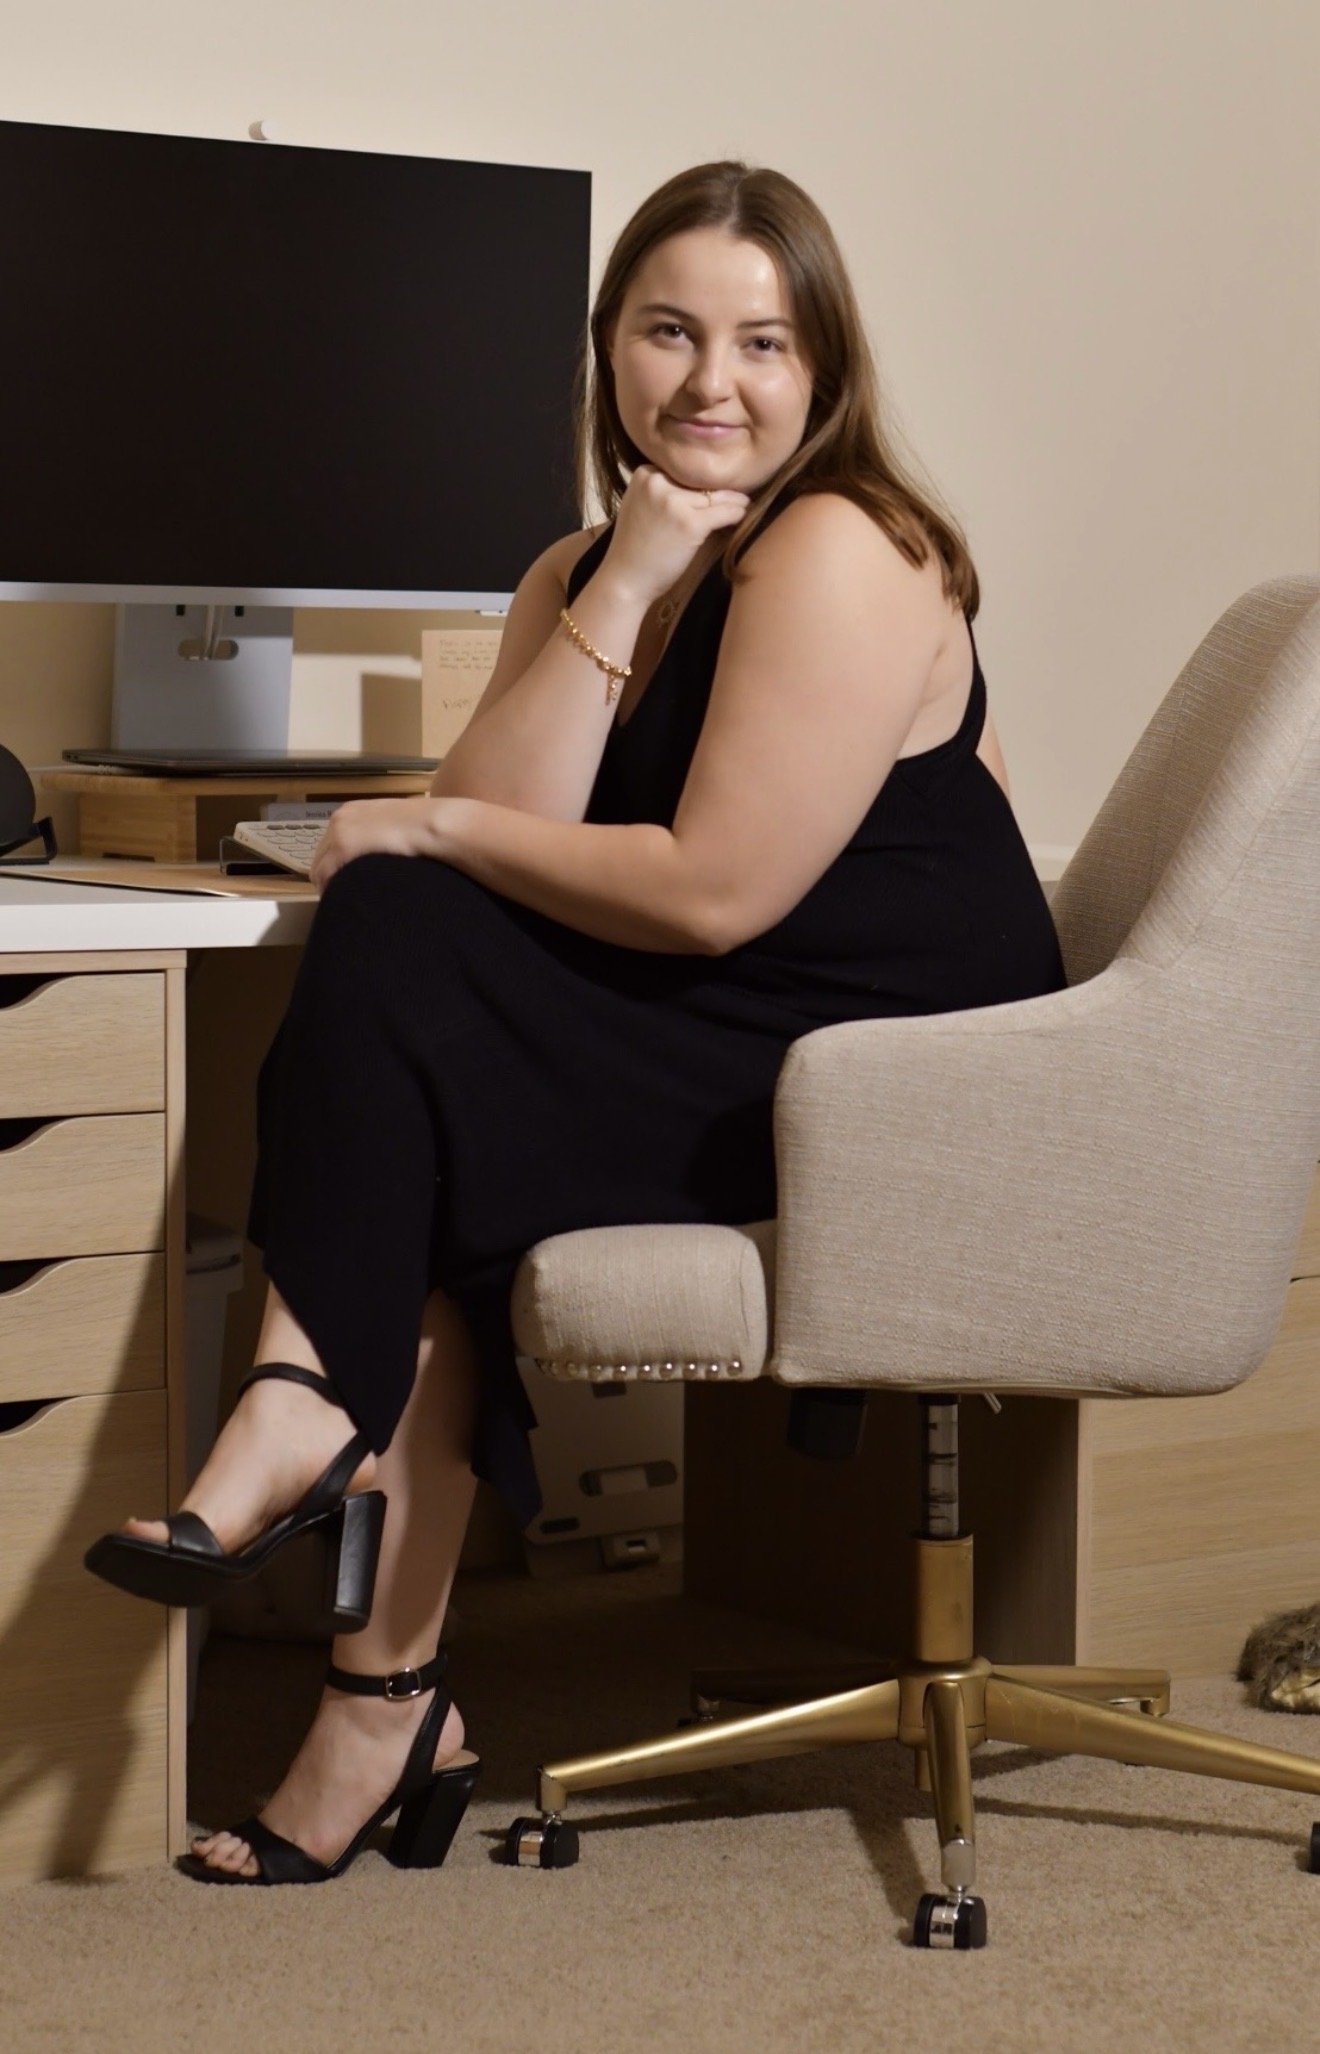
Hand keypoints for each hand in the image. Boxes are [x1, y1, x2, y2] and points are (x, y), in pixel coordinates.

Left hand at [306, 795, 435, 894]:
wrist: (429, 824)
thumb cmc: (422, 826)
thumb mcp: (393, 824)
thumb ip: (379, 834)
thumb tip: (379, 852)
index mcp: (350, 811)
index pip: (329, 843)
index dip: (334, 865)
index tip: (342, 880)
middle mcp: (339, 819)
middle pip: (320, 855)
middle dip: (329, 876)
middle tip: (342, 895)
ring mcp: (338, 833)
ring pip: (318, 867)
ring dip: (328, 885)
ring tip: (342, 902)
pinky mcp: (342, 849)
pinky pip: (324, 876)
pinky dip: (329, 889)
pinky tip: (341, 901)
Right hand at [602, 464, 749, 611]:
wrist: (625, 580)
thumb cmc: (635, 548)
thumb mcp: (641, 506)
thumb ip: (662, 491)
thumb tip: (699, 484)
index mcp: (645, 473)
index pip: (684, 470)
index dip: (701, 480)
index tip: (716, 486)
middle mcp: (658, 481)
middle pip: (700, 481)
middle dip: (720, 489)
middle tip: (739, 493)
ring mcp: (673, 501)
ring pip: (715, 496)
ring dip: (734, 501)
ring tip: (745, 503)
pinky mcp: (690, 523)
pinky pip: (723, 513)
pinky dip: (736, 514)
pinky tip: (742, 515)